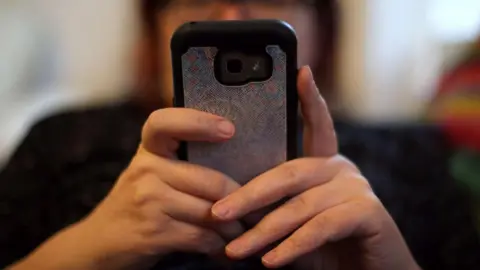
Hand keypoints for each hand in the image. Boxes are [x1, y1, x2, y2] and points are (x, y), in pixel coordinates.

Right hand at [10, 108, 243, 269]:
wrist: (97, 243)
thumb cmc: (135, 204)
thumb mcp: (149, 173)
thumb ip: (180, 163)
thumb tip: (235, 162)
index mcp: (148, 151)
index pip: (165, 123)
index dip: (198, 121)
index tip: (229, 129)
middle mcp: (146, 170)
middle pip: (209, 179)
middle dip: (241, 198)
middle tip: (259, 207)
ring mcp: (148, 201)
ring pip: (211, 211)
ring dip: (234, 226)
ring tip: (246, 229)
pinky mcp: (153, 232)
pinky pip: (202, 237)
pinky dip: (219, 246)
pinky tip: (224, 248)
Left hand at [211, 66, 420, 269]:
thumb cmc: (328, 247)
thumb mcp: (295, 223)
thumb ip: (272, 209)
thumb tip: (226, 209)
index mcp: (324, 163)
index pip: (316, 125)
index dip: (309, 98)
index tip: (300, 70)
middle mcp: (341, 168)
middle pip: (288, 173)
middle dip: (249, 196)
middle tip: (218, 212)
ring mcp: (357, 188)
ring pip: (300, 206)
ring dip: (264, 232)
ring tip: (236, 250)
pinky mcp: (368, 212)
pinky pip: (321, 227)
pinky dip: (293, 246)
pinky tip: (272, 260)